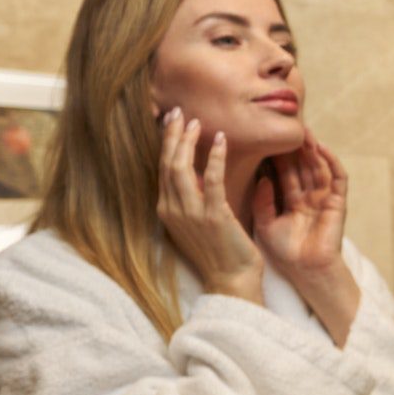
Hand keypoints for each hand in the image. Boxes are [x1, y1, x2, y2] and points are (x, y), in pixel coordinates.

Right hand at [156, 107, 263, 302]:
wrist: (230, 282)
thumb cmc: (219, 253)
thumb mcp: (198, 223)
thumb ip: (193, 199)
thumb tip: (197, 174)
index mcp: (167, 211)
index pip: (163, 170)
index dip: (167, 144)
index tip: (172, 123)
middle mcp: (173, 210)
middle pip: (168, 164)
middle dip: (172, 136)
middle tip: (179, 112)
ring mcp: (191, 214)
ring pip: (182, 168)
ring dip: (188, 142)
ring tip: (196, 122)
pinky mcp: (214, 216)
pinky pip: (213, 180)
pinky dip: (216, 158)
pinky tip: (221, 141)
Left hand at [252, 127, 348, 281]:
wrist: (306, 270)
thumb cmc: (286, 252)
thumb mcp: (266, 222)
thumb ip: (262, 200)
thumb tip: (262, 177)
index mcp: (290, 200)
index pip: (283, 171)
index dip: (275, 155)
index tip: (263, 137)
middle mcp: (308, 196)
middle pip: (301, 165)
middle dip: (294, 146)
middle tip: (283, 126)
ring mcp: (324, 198)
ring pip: (318, 166)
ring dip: (312, 149)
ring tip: (302, 131)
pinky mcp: (338, 202)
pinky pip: (337, 178)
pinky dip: (331, 162)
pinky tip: (321, 148)